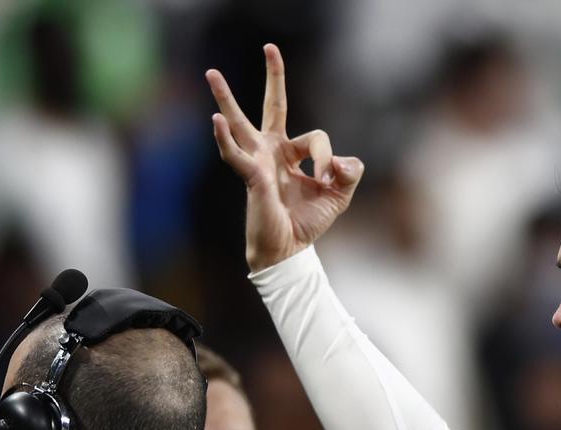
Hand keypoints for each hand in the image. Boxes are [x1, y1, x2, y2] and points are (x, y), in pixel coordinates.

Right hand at [207, 44, 364, 271]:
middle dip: (274, 77)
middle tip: (270, 48)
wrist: (290, 250)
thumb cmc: (308, 222)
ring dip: (226, 98)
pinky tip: (216, 120)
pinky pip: (235, 154)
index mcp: (292, 153)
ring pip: (241, 124)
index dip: (327, 156)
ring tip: (211, 73)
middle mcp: (272, 151)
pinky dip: (225, 138)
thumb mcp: (339, 197)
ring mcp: (258, 161)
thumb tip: (345, 161)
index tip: (329, 179)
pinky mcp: (250, 177)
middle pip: (273, 106)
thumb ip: (349, 174)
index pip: (316, 137)